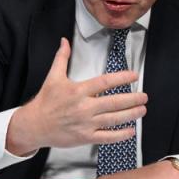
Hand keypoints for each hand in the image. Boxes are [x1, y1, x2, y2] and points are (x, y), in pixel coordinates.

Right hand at [6, 38, 146, 155]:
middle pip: (114, 102)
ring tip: (142, 110)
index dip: (122, 78)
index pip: (105, 82)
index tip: (134, 75)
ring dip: (131, 115)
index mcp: (78, 91)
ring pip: (114, 119)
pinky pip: (107, 137)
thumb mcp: (53, 77)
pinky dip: (121, 134)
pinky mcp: (85, 137)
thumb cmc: (45, 102)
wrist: (34, 125)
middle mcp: (84, 107)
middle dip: (133, 99)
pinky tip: (131, 130)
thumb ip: (61, 58)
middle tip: (144, 96)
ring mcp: (85, 124)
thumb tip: (64, 41)